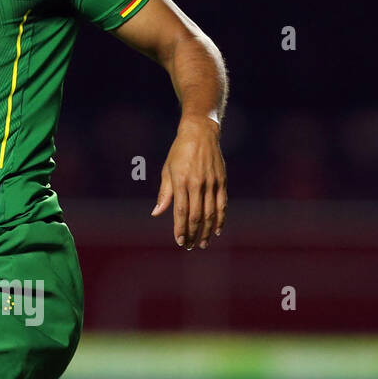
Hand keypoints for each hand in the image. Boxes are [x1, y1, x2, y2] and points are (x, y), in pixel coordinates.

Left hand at [151, 113, 225, 248]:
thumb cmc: (179, 152)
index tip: (179, 241)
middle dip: (193, 234)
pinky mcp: (222, 181)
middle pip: (196, 216)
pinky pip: (222, 204)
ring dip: (206, 231)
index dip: (180, 229)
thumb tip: (156, 213)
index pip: (181, 212)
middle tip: (190, 246)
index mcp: (181, 181)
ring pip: (210, 213)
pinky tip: (216, 230)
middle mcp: (197, 183)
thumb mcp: (167, 171)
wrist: (200, 132)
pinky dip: (220, 219)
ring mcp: (212, 182)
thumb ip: (164, 194)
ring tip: (202, 243)